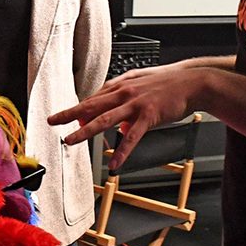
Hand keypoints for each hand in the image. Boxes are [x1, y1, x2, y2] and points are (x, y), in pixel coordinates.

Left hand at [50, 66, 207, 169]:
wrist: (192, 81)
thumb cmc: (169, 84)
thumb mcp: (143, 87)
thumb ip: (128, 103)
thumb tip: (121, 126)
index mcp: (122, 85)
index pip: (95, 98)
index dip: (80, 109)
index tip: (67, 118)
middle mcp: (124, 93)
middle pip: (91, 105)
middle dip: (69, 114)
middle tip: (53, 121)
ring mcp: (135, 104)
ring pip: (104, 119)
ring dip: (85, 131)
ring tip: (70, 141)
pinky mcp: (148, 116)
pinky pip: (132, 137)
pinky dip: (122, 152)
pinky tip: (114, 164)